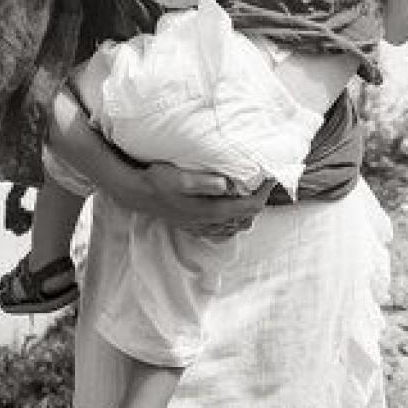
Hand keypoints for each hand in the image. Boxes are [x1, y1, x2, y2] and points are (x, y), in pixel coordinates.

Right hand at [142, 163, 273, 234]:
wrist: (138, 194)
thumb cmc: (158, 181)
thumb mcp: (180, 177)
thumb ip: (203, 182)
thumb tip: (226, 184)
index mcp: (209, 210)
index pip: (247, 208)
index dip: (262, 195)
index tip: (270, 179)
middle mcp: (208, 222)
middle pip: (245, 219)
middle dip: (258, 202)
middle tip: (263, 183)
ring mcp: (200, 225)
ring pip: (235, 226)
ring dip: (246, 212)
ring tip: (250, 193)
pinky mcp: (194, 225)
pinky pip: (221, 229)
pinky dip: (232, 221)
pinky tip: (230, 210)